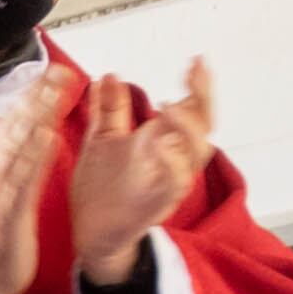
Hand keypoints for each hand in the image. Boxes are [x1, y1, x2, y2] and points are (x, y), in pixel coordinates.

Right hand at [0, 65, 73, 293]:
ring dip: (37, 117)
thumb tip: (29, 131)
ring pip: (18, 146)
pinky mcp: (8, 212)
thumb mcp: (5, 186)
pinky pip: (22, 180)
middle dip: (37, 97)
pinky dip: (34, 157)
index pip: (13, 121)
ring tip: (56, 93)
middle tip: (59, 71)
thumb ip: (15, 159)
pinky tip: (48, 137)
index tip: (52, 70)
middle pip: (15, 126)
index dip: (32, 94)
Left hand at [65, 57, 219, 288]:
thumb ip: (110, 110)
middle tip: (193, 73)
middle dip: (202, 98)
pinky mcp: (155, 206)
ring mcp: (167, 184)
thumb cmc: (101, 189)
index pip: (191, 110)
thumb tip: (110, 76)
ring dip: (186, 129)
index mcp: (162, 143)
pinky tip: (159, 146)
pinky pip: (172, 186)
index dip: (198, 86)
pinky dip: (170, 166)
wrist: (89, 232)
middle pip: (203, 127)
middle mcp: (172, 162)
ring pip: (193, 156)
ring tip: (169, 107)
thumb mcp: (102, 141)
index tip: (197, 60)